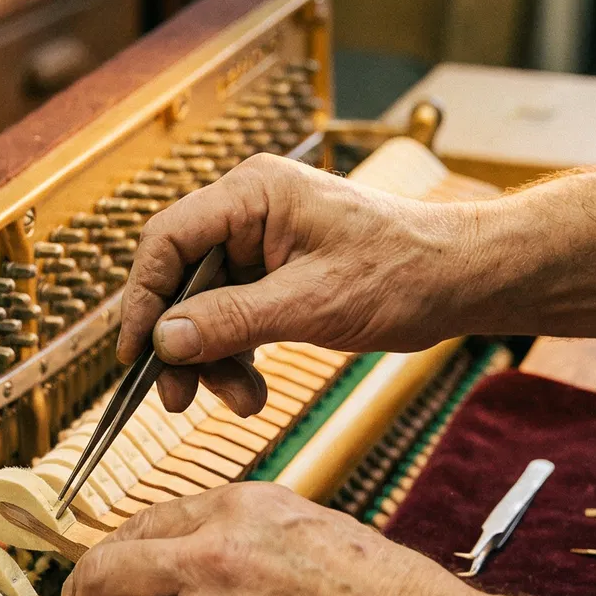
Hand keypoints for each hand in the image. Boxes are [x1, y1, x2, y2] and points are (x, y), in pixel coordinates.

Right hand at [120, 153, 479, 415]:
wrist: (460, 280)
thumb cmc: (402, 272)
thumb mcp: (310, 304)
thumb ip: (231, 321)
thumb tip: (164, 341)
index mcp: (253, 194)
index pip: (167, 240)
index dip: (143, 299)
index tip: (135, 354)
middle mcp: (249, 211)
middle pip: (182, 279)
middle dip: (181, 343)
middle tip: (177, 398)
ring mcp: (261, 243)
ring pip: (204, 307)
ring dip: (213, 360)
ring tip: (239, 402)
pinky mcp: (274, 275)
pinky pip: (233, 317)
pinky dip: (237, 357)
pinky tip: (252, 392)